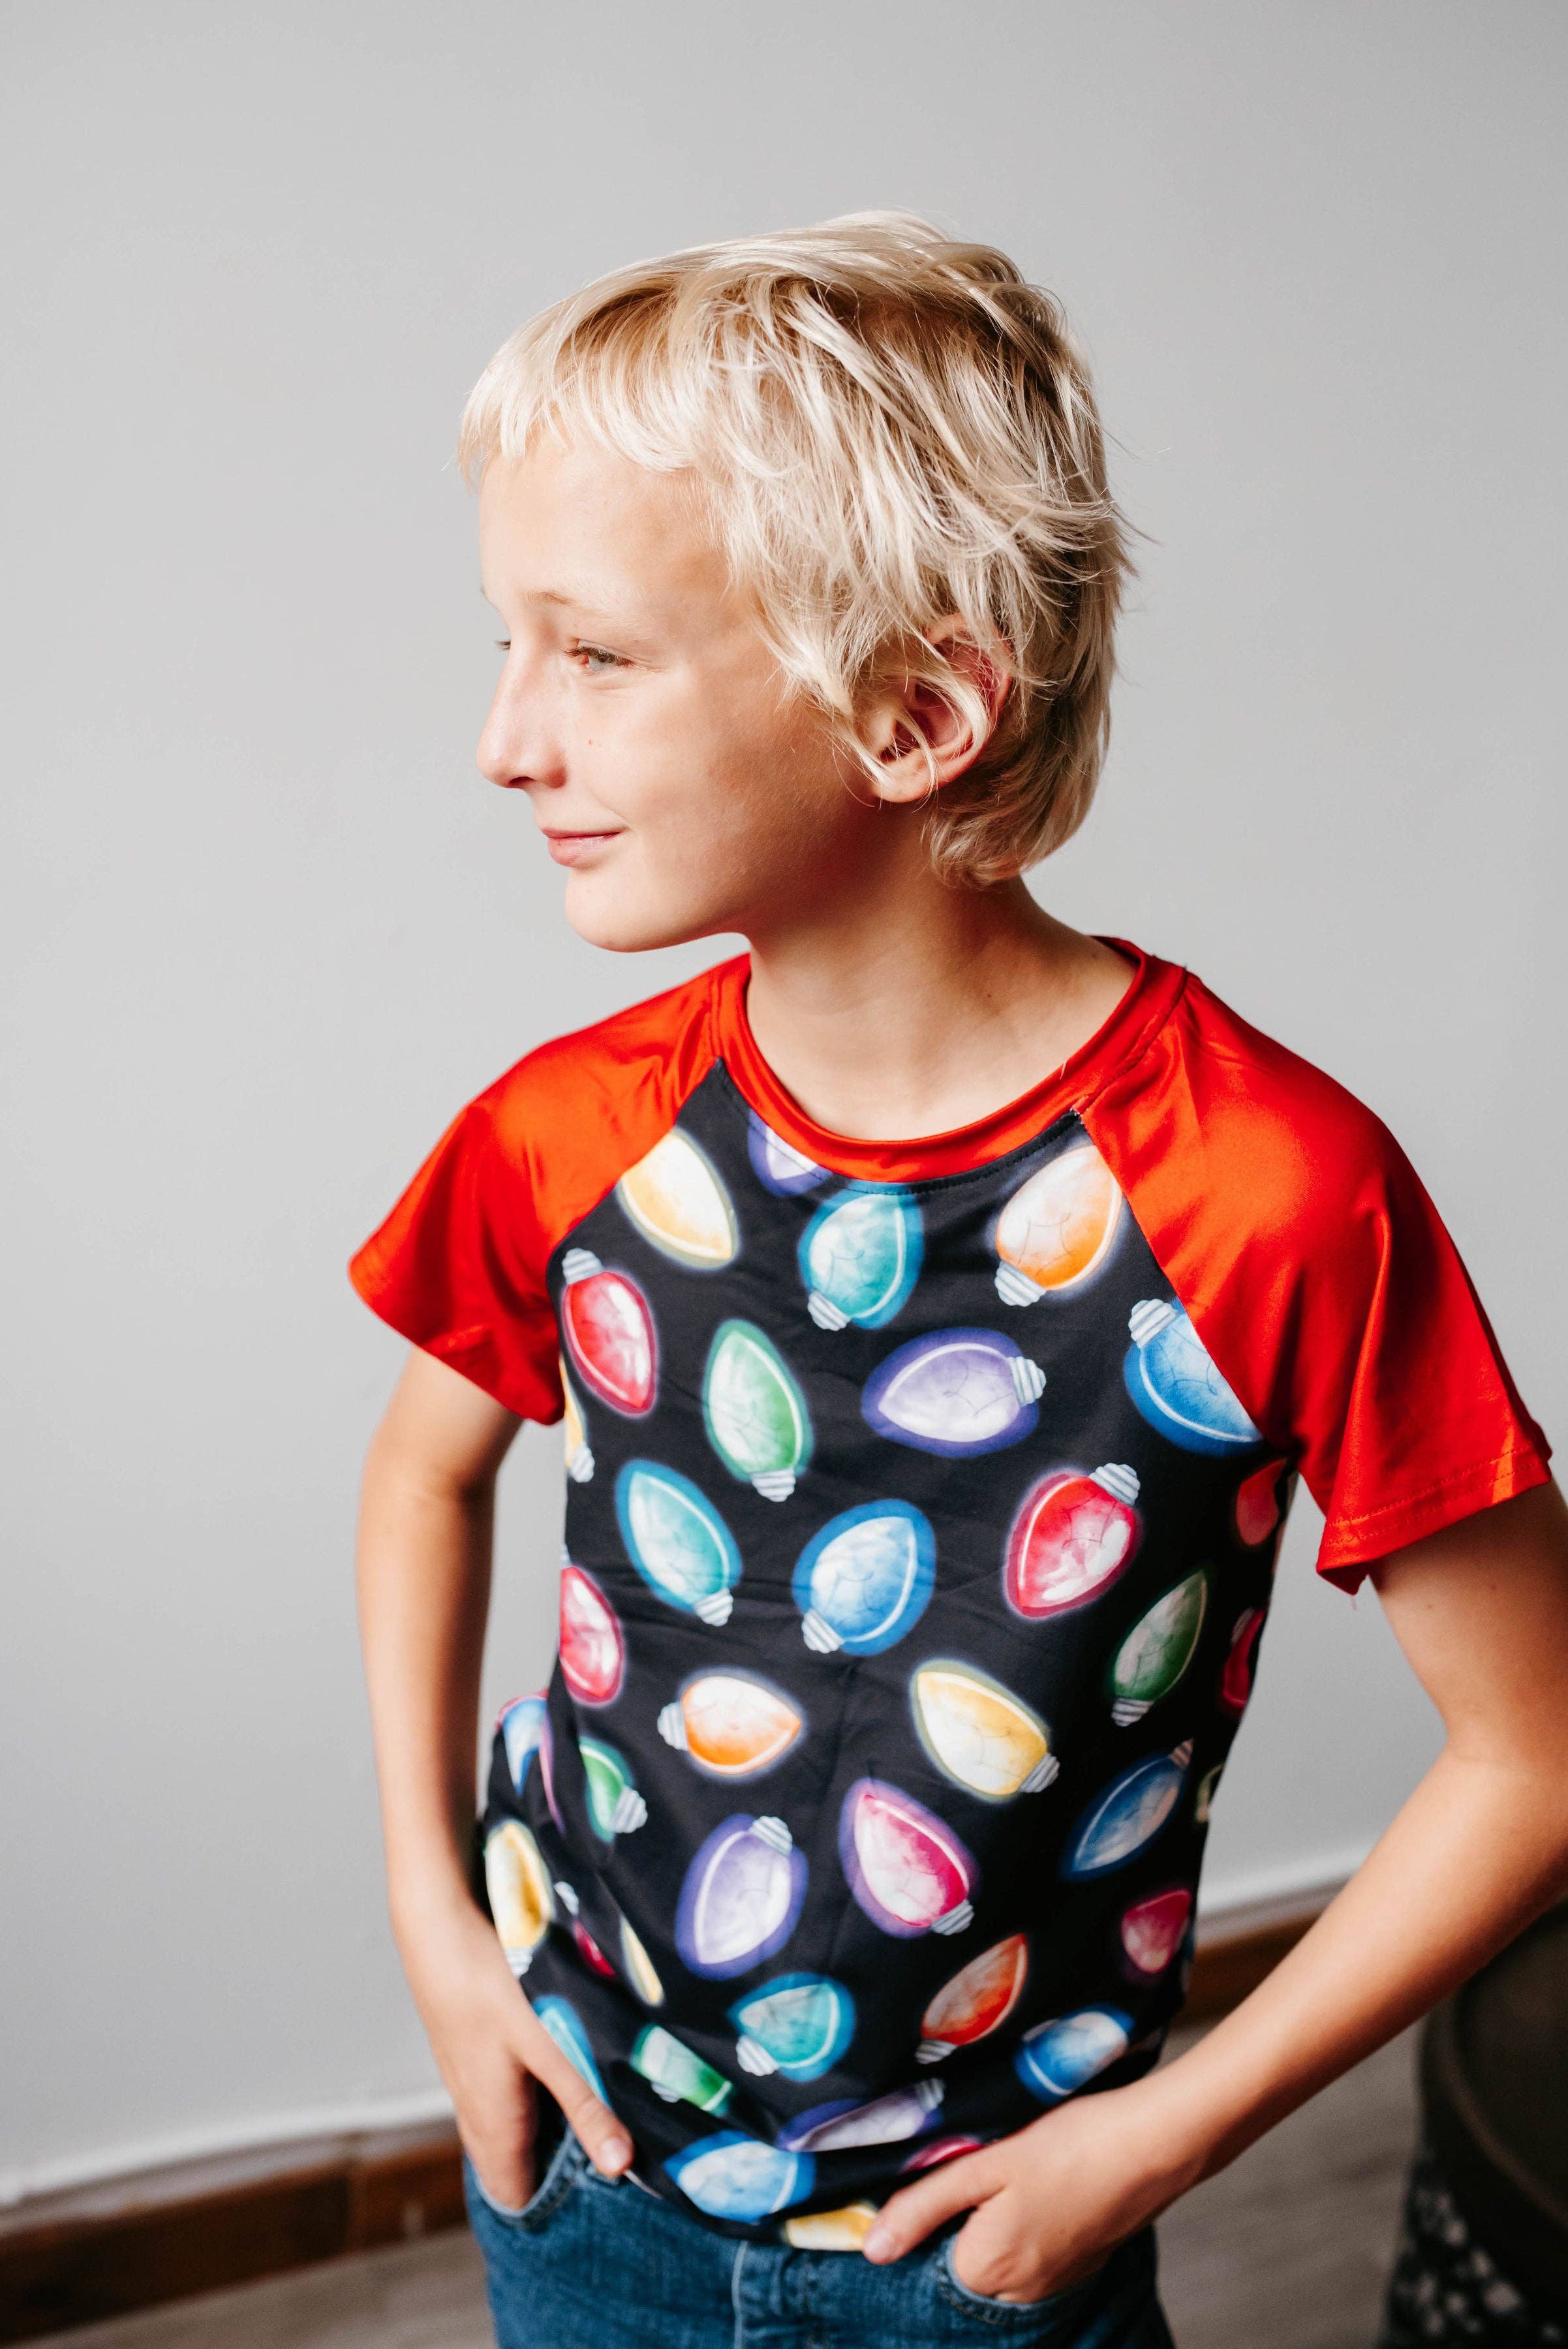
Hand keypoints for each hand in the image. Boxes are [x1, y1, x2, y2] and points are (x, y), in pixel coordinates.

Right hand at [399, 1894, 634, 2211]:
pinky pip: (503, 2086)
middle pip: (512, 2161)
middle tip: (603, 2158)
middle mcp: (474, 2106)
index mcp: (493, 2122)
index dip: (550, 2208)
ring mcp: (467, 2072)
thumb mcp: (549, 2043)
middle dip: (554, 2168)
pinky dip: (534, 2087)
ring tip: (592, 2110)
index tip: (596, 2201)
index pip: (514, 2195)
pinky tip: (561, 2058)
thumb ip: (586, 2102)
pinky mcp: (471, 2041)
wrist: (436, 1919)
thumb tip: (620, 2166)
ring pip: (508, 2119)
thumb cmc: (489, 1982)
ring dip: (546, 2123)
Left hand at [861, 2075, 1200, 2303]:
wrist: (1154, 2144)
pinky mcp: (1079, 2266)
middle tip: (983, 2162)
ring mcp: (1053, 2284)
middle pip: (961, 2259)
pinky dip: (1027, 2223)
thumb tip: (873, 2250)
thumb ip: (924, 2206)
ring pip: (997, 2256)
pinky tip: (1043, 2182)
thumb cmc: (1068, 2145)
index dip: (925, 2211)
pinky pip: (1032, 2253)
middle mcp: (1017, 2294)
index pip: (924, 2257)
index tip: (944, 2169)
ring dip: (995, 2218)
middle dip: (960, 2216)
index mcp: (985, 2270)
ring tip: (1016, 2168)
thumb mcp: (984, 2164)